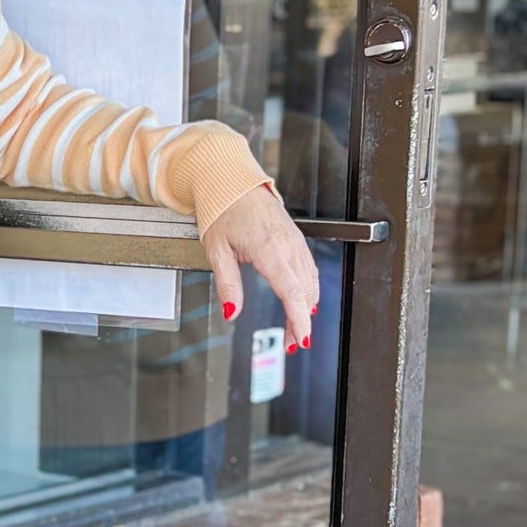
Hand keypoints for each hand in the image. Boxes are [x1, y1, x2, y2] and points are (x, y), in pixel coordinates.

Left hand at [201, 184, 320, 350]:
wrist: (233, 182)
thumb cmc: (222, 211)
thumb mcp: (216, 251)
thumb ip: (227, 285)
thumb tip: (231, 313)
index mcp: (269, 249)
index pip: (292, 292)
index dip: (299, 319)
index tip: (300, 339)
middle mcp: (288, 246)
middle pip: (304, 292)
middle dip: (300, 321)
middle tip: (290, 344)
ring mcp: (295, 242)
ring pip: (310, 282)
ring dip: (305, 308)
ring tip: (294, 331)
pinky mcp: (296, 240)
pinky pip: (308, 269)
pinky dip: (308, 290)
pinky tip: (303, 303)